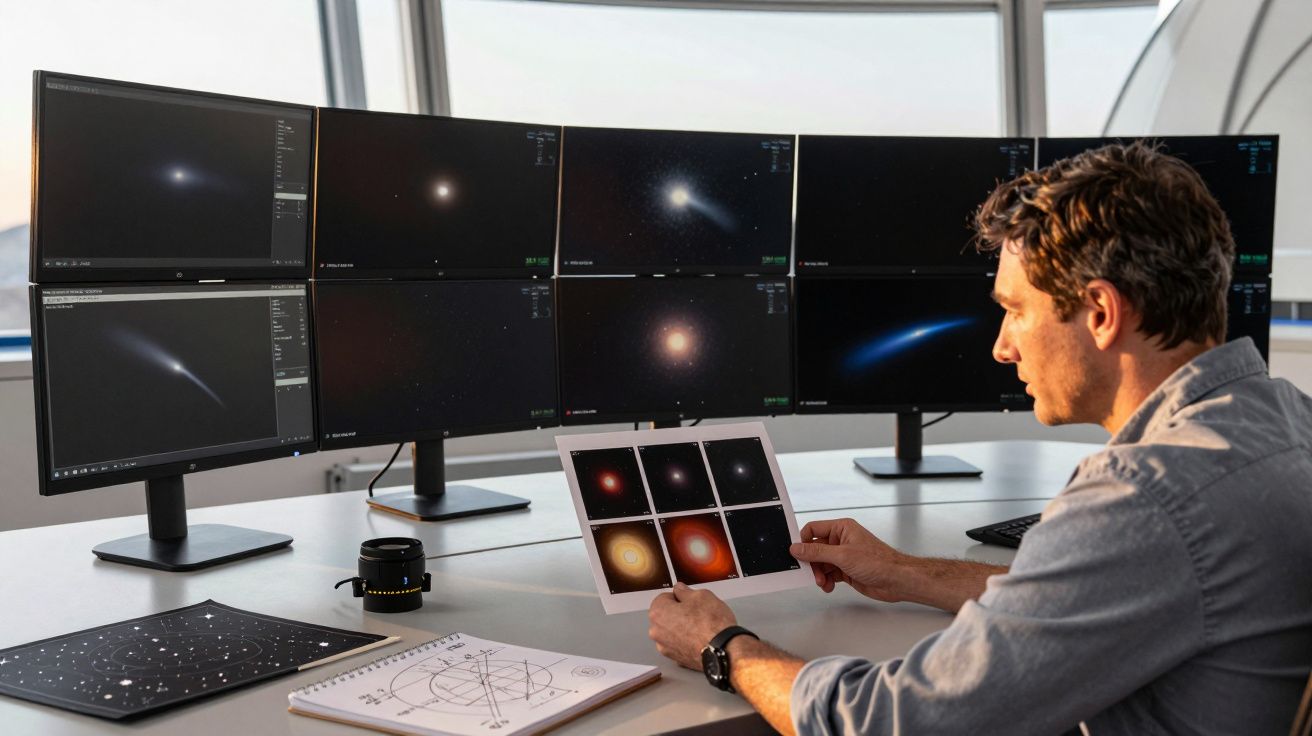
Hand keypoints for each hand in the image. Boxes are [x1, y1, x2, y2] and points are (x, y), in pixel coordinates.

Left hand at [648, 583, 736, 669]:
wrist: (724, 651)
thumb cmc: (711, 624)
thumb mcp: (701, 595)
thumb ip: (685, 591)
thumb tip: (680, 590)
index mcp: (658, 612)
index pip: (664, 597)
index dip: (679, 596)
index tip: (689, 599)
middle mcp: (657, 632)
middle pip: (666, 615)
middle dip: (679, 612)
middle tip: (697, 612)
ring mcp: (665, 647)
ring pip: (672, 631)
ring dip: (682, 628)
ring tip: (700, 626)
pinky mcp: (676, 659)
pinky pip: (679, 644)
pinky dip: (686, 641)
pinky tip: (700, 638)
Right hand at [790, 518, 911, 601]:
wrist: (896, 580)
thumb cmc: (879, 562)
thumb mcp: (842, 555)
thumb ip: (817, 552)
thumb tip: (797, 548)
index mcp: (841, 528)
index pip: (813, 529)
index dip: (803, 541)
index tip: (796, 554)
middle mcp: (842, 540)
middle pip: (815, 549)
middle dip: (812, 563)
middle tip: (811, 573)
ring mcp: (844, 556)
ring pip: (821, 563)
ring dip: (819, 574)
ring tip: (823, 582)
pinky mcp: (847, 570)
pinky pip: (829, 574)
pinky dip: (826, 581)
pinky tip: (829, 586)